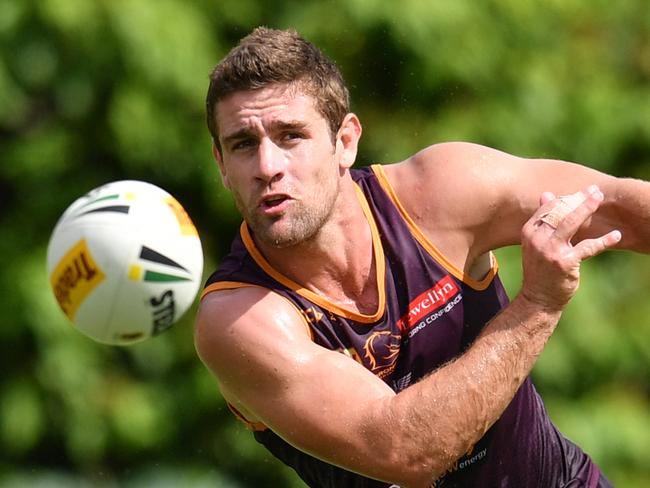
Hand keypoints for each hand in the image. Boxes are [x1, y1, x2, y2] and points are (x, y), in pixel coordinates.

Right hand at [519, 185, 621, 311]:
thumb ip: (543, 220)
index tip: (581, 192)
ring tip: (600, 199)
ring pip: (571, 222)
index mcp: (529, 232)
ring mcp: (550, 250)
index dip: (565, 198)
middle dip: (578, 199)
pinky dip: (603, 241)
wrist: (538, 297)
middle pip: (559, 212)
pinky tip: (616, 235)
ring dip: (587, 209)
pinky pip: (587, 247)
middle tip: (595, 190)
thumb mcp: (536, 243)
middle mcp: (537, 239)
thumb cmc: (540, 268)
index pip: (548, 208)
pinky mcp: (565, 262)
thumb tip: (546, 194)